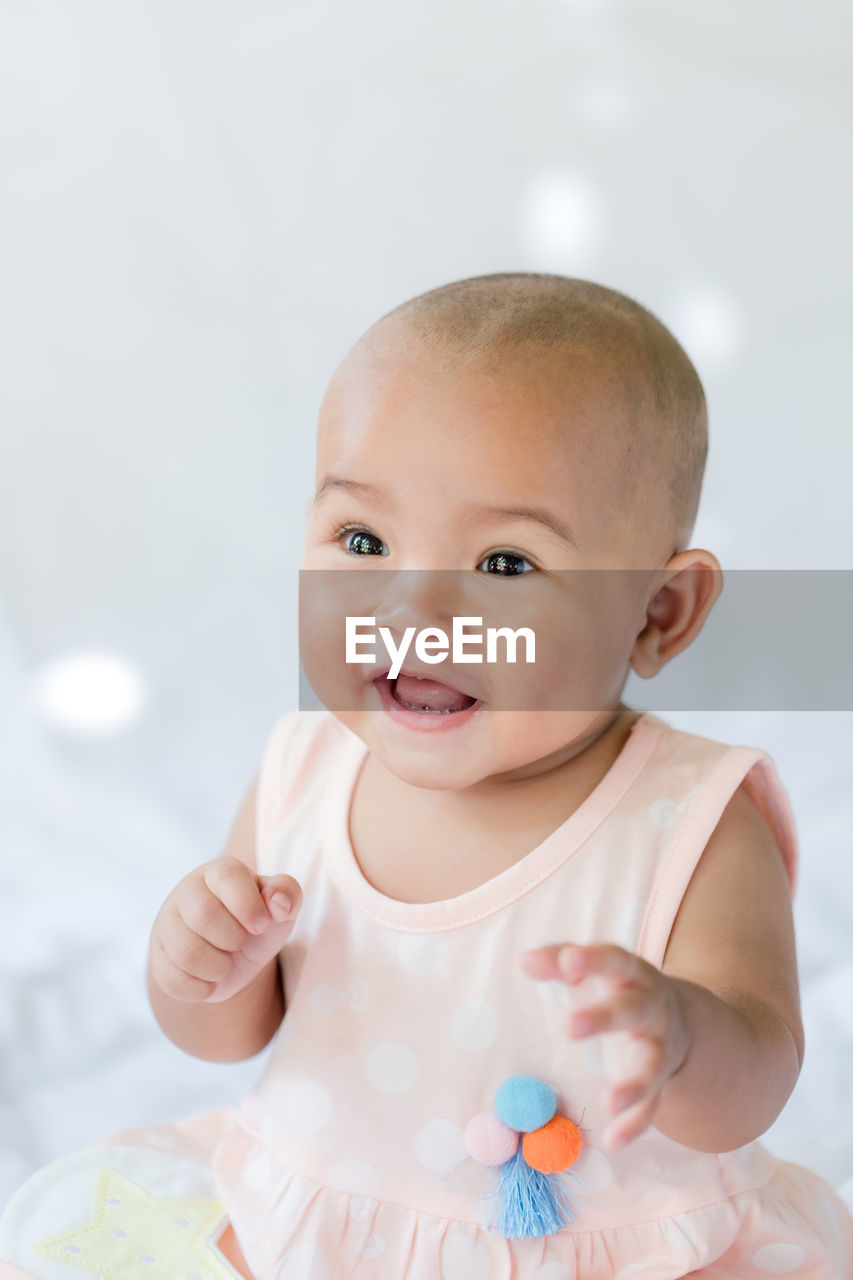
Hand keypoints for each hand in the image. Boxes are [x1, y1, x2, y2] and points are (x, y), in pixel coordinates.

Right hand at [149, 856, 302, 1004]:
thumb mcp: (280, 908)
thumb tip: (278, 904)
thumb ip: (287, 894)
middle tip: (240, 943)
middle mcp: (187, 891)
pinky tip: (209, 980)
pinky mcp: (158, 956)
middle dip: (233, 940)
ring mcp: (167, 923)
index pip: (227, 876)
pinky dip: (201, 988)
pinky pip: (172, 980)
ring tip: (226, 963)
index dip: (248, 905)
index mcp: (219, 872)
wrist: (234, 958)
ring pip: (187, 952)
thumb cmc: (258, 923)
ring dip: (218, 968)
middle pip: (203, 916)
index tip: (261, 926)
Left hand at [519, 942, 691, 1152]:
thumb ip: (559, 961)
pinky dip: (634, 1125)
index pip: (615, 960)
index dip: (594, 959)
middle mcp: (651, 1008)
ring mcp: (659, 1046)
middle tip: (569, 1027)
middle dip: (605, 1018)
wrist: (676, 1017)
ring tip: (608, 1103)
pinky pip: (652, 1107)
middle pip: (631, 1010)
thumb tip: (525, 959)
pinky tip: (613, 1142)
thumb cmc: (617, 987)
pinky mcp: (661, 1081)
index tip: (568, 960)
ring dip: (633, 1084)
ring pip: (651, 1065)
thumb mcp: (593, 968)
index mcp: (631, 974)